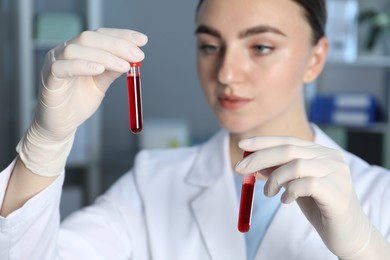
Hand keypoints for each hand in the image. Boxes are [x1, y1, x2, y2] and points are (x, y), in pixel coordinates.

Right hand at [17, 28, 147, 176]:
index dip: (122, 35)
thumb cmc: (78, 102)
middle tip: (137, 55)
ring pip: (77, 50)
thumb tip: (132, 58)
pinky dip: (82, 66)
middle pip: (90, 38)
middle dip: (117, 45)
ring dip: (104, 56)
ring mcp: (54, 62)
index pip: (101, 34)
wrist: (61, 124)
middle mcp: (65, 51)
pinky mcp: (48, 78)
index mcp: (80, 50)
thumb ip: (112, 70)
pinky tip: (99, 69)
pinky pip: (62, 67)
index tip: (142, 40)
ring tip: (124, 66)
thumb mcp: (101, 83)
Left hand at [235, 136, 371, 258]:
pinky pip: (306, 184)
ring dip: (274, 179)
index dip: (263, 141)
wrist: (347, 233)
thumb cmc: (318, 206)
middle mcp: (331, 158)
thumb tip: (251, 160)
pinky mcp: (338, 192)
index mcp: (320, 152)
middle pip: (289, 149)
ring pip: (297, 165)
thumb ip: (278, 170)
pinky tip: (286, 200)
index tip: (242, 145)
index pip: (288, 140)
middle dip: (260, 158)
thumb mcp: (293, 184)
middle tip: (239, 169)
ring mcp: (337, 174)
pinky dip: (290, 191)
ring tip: (269, 193)